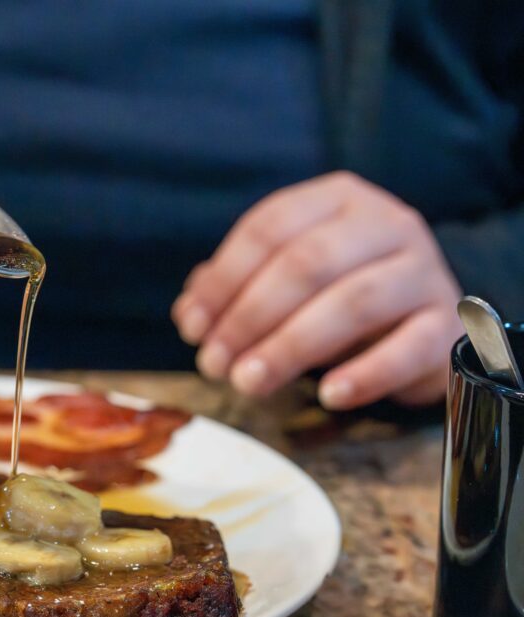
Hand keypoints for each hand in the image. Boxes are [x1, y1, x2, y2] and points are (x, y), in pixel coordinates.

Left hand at [171, 171, 462, 409]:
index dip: (223, 279)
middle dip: (251, 317)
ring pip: (355, 302)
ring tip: (249, 382)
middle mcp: (386, 222)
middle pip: (308, 263)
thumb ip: (232, 291)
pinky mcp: (448, 323)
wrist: (420, 322)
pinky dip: (366, 374)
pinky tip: (329, 396)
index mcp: (335, 199)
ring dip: (292, 347)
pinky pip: (409, 348)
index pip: (269, 227)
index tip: (192, 329)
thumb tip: (189, 315)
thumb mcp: (281, 284)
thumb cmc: (335, 296)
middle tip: (214, 365)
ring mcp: (423, 270)